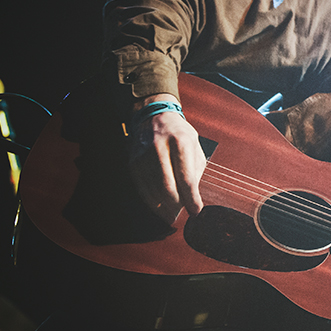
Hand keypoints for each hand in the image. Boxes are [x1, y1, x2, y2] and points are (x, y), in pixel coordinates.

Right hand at [128, 94, 205, 222]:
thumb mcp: (195, 147)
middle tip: (184, 214)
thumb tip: (193, 198)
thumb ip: (195, 171)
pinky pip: (142, 188)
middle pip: (168, 187)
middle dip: (177, 205)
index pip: (186, 178)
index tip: (196, 211)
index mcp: (181, 142)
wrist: (154, 116)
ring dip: (165, 207)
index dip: (191, 199)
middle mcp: (160, 148)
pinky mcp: (134, 163)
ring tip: (174, 214)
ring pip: (154, 190)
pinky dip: (152, 202)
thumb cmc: (180, 134)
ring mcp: (143, 156)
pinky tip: (160, 207)